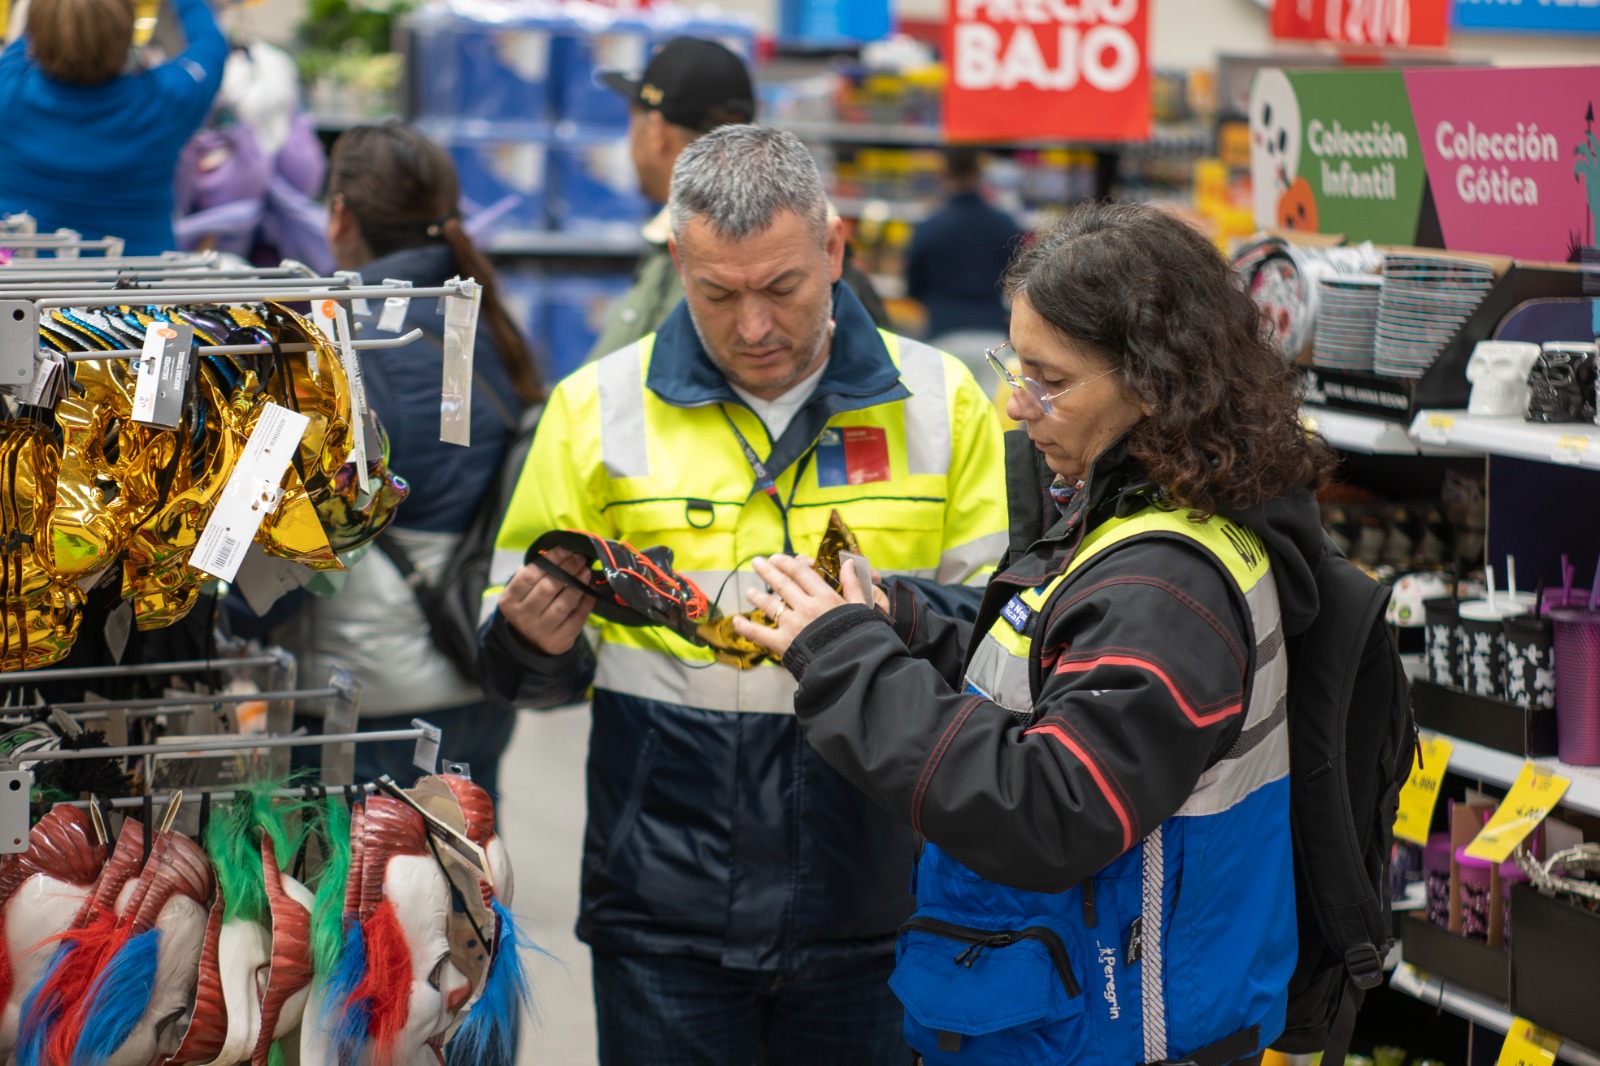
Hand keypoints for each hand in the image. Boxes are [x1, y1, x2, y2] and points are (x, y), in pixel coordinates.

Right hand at [498, 547, 594, 654]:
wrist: (531, 642)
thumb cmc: (530, 606)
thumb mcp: (522, 591)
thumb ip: (534, 572)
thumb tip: (561, 551)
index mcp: (510, 600)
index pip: (529, 575)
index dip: (551, 559)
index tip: (566, 548)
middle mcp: (522, 616)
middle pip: (547, 588)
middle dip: (567, 568)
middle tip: (580, 557)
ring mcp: (541, 631)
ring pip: (563, 604)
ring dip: (578, 584)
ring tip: (586, 571)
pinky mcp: (559, 640)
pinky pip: (576, 618)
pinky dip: (586, 602)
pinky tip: (591, 590)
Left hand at [731, 554, 869, 659]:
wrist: (851, 664)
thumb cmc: (860, 636)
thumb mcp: (862, 608)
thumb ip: (853, 585)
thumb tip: (849, 563)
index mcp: (825, 597)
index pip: (801, 573)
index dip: (786, 563)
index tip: (776, 558)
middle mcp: (806, 607)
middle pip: (782, 584)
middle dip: (767, 571)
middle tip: (757, 562)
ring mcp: (793, 624)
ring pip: (769, 605)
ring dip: (757, 597)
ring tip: (749, 592)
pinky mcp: (784, 643)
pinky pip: (760, 633)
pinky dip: (746, 627)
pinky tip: (736, 621)